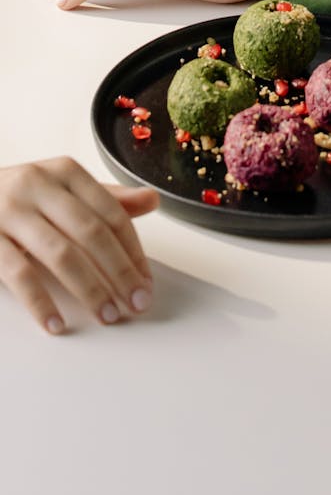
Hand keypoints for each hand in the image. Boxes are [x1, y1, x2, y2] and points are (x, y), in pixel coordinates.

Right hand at [0, 157, 158, 333]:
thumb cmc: (22, 198)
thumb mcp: (63, 190)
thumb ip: (107, 199)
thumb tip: (152, 200)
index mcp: (65, 172)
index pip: (112, 213)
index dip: (133, 250)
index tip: (146, 281)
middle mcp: (38, 184)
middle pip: (92, 232)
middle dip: (120, 272)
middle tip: (137, 303)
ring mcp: (9, 210)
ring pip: (61, 253)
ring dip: (89, 289)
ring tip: (107, 315)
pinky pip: (18, 274)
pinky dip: (40, 302)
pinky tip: (56, 323)